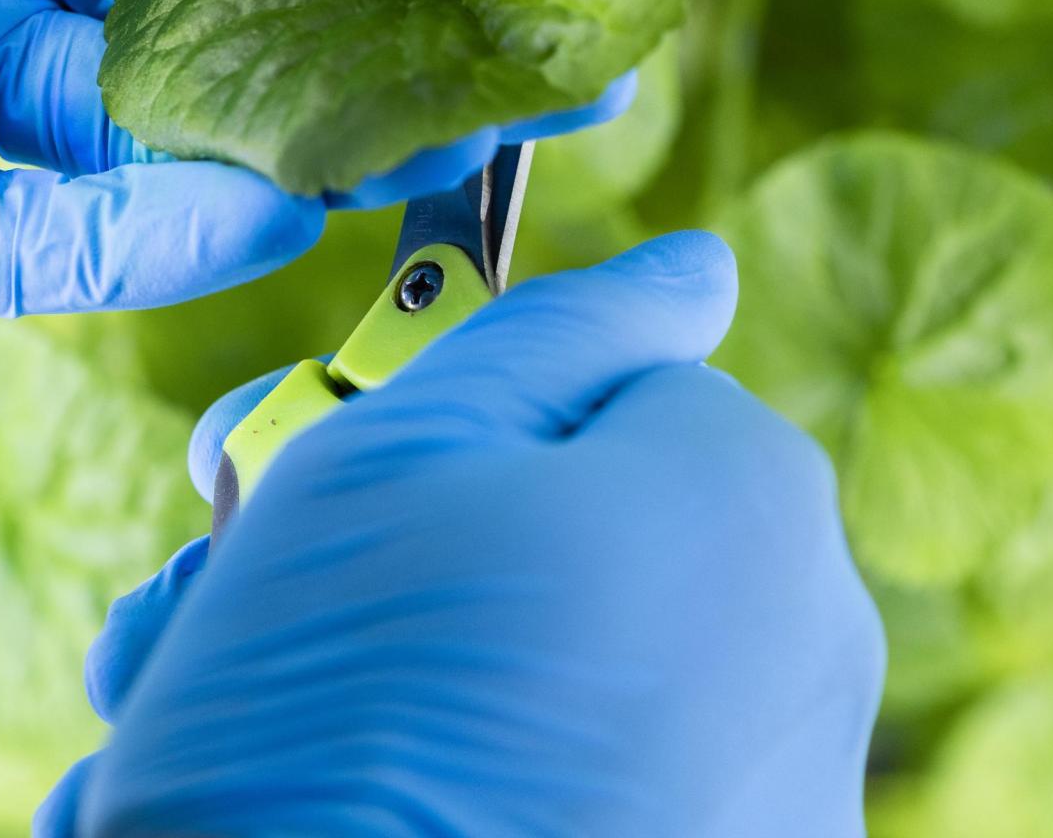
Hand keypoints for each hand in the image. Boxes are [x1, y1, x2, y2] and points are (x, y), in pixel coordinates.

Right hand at [40, 233, 884, 836]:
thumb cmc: (332, 700)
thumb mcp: (402, 445)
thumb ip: (559, 329)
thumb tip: (698, 268)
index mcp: (748, 503)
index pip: (609, 379)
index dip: (452, 406)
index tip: (327, 455)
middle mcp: (812, 658)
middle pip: (591, 521)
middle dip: (412, 534)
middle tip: (251, 577)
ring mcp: (782, 812)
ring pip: (579, 657)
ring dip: (416, 655)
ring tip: (240, 707)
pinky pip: (602, 778)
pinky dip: (480, 762)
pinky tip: (341, 789)